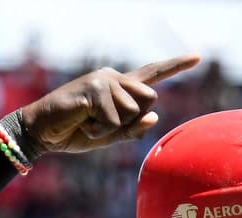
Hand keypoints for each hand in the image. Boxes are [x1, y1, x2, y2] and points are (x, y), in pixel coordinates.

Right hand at [20, 54, 200, 153]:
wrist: (43, 132)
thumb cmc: (76, 132)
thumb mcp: (110, 136)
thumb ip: (133, 128)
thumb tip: (154, 116)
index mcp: (121, 87)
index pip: (153, 74)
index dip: (176, 66)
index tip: (198, 57)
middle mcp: (114, 77)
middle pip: (150, 99)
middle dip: (132, 119)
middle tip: (102, 123)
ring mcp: (104, 80)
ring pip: (133, 112)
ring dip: (113, 127)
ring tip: (89, 122)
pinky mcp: (94, 89)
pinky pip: (114, 120)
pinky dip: (100, 130)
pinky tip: (82, 121)